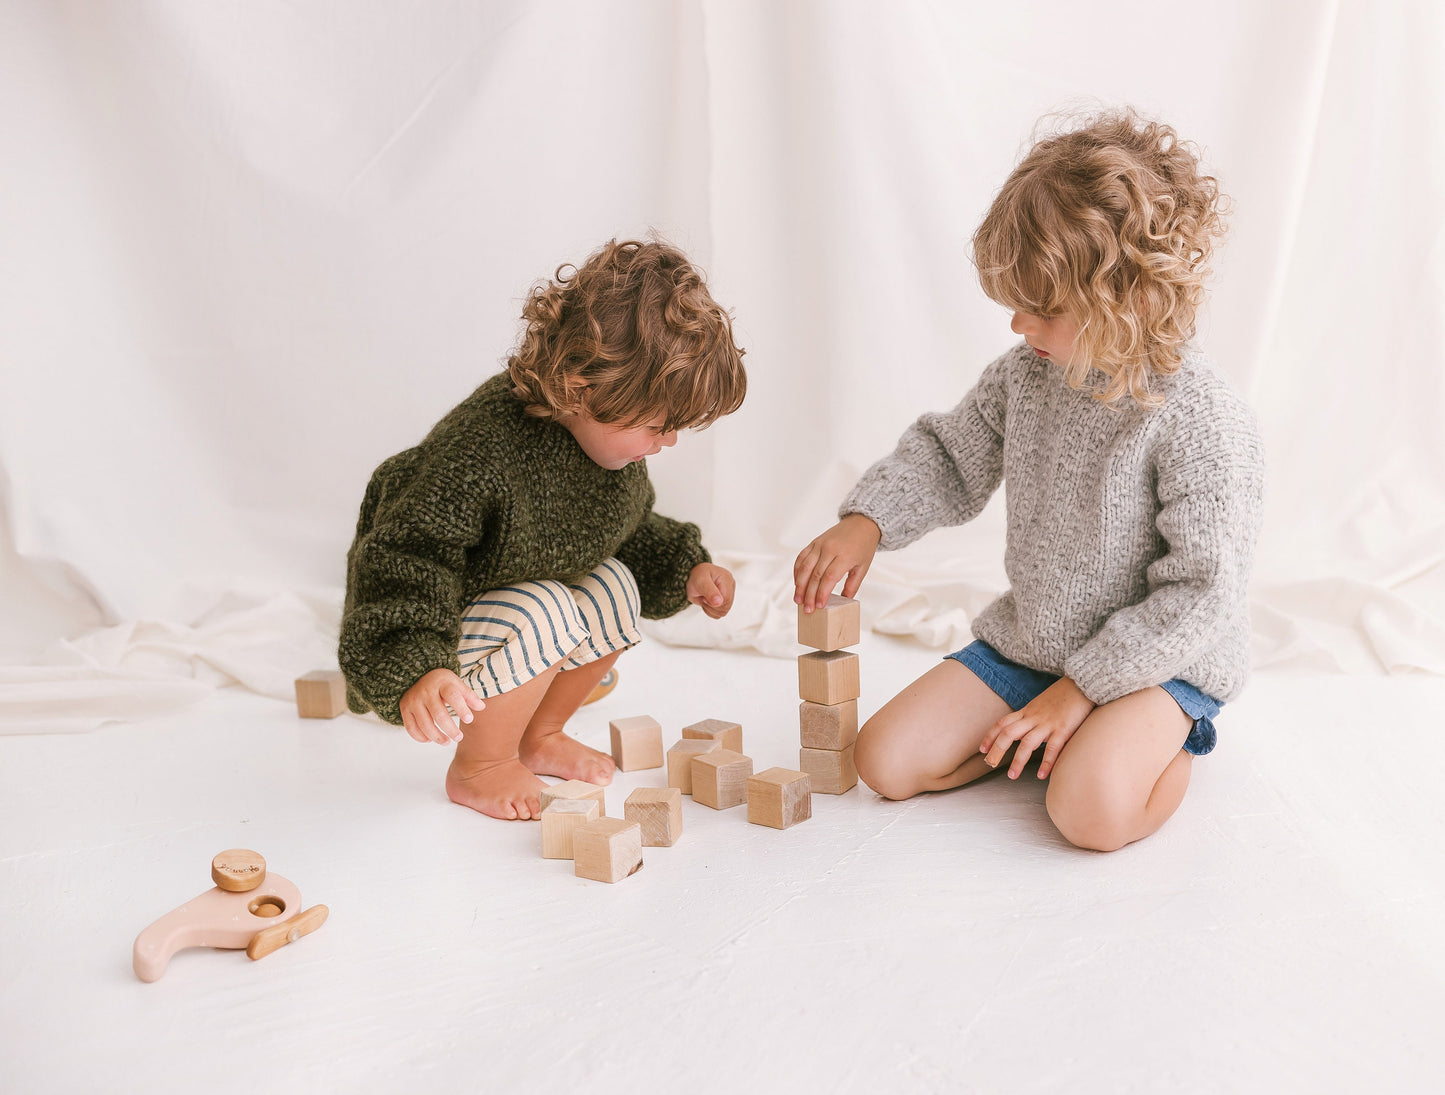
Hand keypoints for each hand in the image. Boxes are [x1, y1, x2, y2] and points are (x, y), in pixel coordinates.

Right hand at [399, 668, 484, 744]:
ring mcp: (413, 700)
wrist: (417, 675)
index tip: (469, 720)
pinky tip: (430, 739)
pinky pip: (411, 727)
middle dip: (450, 729)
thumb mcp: (456, 684)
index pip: (452, 696)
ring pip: (424, 724)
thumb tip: (481, 707)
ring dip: (437, 737)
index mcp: (442, 683)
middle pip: (439, 714)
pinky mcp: (405, 708)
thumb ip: (469, 696)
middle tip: (459, 737)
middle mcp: (426, 691)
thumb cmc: (441, 683)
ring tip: (447, 742)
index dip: (461, 709)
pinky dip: (420, 737)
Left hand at [687, 562, 735, 618]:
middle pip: (725, 607)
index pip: (725, 600)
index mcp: (726, 579)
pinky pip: (719, 613)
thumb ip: (710, 592)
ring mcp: (729, 594)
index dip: (713, 602)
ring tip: (705, 598)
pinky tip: (707, 602)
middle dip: (711, 606)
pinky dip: (711, 611)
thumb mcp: (700, 581)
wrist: (694, 575)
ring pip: (723, 612)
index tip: (704, 597)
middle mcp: (730, 586)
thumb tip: (718, 602)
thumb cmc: (697, 575)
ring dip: (710, 609)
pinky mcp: (725, 600)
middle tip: (703, 597)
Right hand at [793, 514, 880, 611]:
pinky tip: (797, 583)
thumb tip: (843, 601)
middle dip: (809, 594)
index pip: (829, 578)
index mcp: (844, 556)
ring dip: (799, 585)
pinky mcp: (814, 542)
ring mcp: (819, 545)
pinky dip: (797, 571)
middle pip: (815, 575)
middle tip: (807, 609)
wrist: (861, 523)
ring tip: (797, 600)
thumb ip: (853, 585)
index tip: (819, 606)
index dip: (822, 593)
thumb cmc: (863, 546)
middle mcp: (829, 549)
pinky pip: (801, 557)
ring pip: (804, 567)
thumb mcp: (863, 567)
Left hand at [979, 676, 1095, 778]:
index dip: (990, 736)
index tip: (982, 750)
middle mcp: (1034, 717)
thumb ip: (1031, 717)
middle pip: (1009, 734)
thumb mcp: (1041, 704)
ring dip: (1018, 760)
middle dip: (997, 750)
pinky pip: (1053, 748)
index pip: (1003, 723)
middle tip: (989, 765)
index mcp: (1027, 711)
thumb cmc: (1064, 694)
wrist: (1083, 682)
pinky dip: (1046, 763)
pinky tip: (1041, 775)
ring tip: (1012, 776)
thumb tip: (1023, 731)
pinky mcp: (1064, 729)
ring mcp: (1048, 723)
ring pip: (1027, 743)